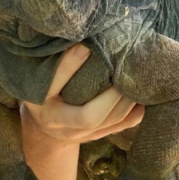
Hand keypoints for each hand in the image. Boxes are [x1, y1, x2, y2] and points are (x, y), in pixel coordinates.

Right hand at [22, 44, 144, 144]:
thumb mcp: (39, 78)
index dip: (71, 64)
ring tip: (133, 79)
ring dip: (126, 101)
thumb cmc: (41, 91)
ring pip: (110, 123)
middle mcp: (60, 124)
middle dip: (112, 95)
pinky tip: (138, 98)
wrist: (44, 125)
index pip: (55, 83)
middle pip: (90, 116)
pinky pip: (120, 128)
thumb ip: (57, 64)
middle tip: (122, 71)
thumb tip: (84, 41)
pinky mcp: (95, 137)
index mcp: (42, 105)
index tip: (86, 45)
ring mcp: (79, 135)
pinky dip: (134, 112)